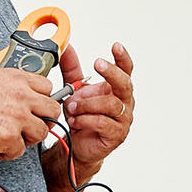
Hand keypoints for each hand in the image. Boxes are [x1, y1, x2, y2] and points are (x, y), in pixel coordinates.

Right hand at [0, 66, 58, 159]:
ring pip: (42, 132)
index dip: (42, 98)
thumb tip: (2, 85)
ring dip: (29, 138)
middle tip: (32, 125)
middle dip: (44, 119)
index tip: (37, 106)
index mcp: (15, 79)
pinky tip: (0, 149)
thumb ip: (0, 80)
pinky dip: (10, 152)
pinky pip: (20, 150)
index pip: (47, 86)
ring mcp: (16, 117)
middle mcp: (21, 96)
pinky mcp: (7, 137)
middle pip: (52, 110)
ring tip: (16, 139)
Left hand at [61, 42, 134, 170]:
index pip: (126, 70)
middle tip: (97, 63)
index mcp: (117, 88)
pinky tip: (75, 120)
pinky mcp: (117, 134)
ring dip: (87, 103)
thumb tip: (66, 47)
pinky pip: (103, 122)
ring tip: (71, 107)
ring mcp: (123, 119)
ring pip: (110, 104)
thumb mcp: (74, 89)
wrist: (77, 145)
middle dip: (111, 72)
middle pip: (125, 83)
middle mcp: (125, 102)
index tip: (115, 46)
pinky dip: (86, 119)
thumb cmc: (81, 116)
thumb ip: (71, 68)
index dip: (122, 58)